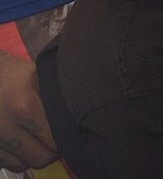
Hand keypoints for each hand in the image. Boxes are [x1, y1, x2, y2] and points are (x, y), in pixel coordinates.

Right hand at [0, 51, 56, 171]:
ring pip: (21, 165)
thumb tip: (78, 116)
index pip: (53, 141)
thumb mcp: (39, 77)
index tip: (66, 134)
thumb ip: (56, 98)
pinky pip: (5, 163)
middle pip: (39, 158)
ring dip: (32, 156)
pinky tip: (21, 144)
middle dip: (51, 152)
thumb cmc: (14, 75)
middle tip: (54, 142)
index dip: (63, 139)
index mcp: (25, 107)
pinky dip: (15, 158)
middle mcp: (6, 126)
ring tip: (37, 142)